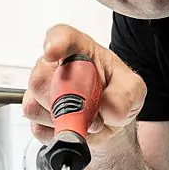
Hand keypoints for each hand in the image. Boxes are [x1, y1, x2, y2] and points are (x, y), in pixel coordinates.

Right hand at [24, 24, 146, 149]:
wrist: (109, 120)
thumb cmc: (116, 94)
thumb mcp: (133, 90)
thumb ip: (126, 94)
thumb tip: (106, 107)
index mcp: (78, 50)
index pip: (61, 37)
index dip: (54, 43)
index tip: (52, 52)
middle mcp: (53, 67)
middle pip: (39, 79)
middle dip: (64, 101)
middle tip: (89, 108)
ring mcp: (41, 91)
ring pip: (34, 106)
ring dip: (63, 120)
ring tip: (85, 118)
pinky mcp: (36, 115)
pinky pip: (37, 128)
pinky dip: (58, 133)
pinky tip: (73, 126)